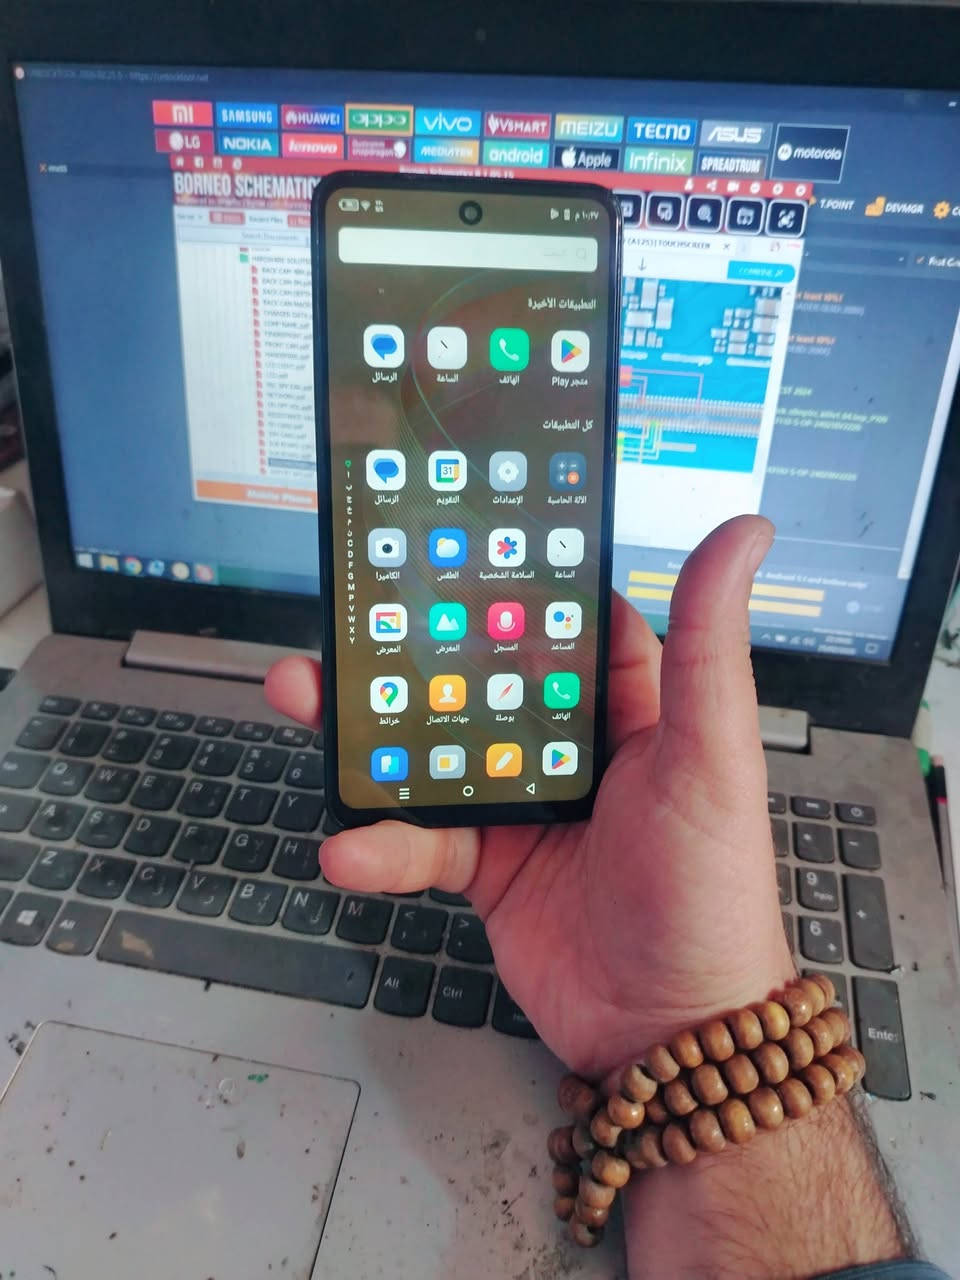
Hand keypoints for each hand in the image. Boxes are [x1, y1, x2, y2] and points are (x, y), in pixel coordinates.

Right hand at [265, 514, 792, 1078]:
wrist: (669, 1032)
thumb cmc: (713, 891)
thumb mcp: (711, 756)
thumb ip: (706, 644)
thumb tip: (740, 532)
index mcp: (625, 707)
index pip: (559, 620)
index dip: (508, 580)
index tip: (450, 537)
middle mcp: (565, 748)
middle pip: (471, 678)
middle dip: (406, 649)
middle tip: (347, 615)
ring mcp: (518, 805)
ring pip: (427, 748)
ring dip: (364, 728)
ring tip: (304, 698)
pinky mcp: (485, 865)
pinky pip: (418, 839)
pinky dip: (381, 841)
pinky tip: (350, 845)